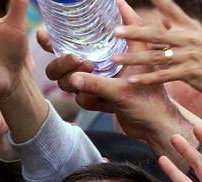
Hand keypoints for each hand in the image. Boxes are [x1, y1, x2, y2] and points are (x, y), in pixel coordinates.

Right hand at [43, 0, 194, 166]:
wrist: (156, 127)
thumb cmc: (150, 102)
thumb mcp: (123, 88)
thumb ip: (97, 83)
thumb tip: (73, 78)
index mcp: (110, 49)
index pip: (82, 34)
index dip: (59, 33)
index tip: (45, 33)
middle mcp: (102, 63)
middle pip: (65, 59)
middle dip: (61, 62)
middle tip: (74, 62)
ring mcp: (99, 80)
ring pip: (69, 79)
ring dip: (72, 82)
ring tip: (83, 85)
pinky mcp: (99, 98)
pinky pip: (82, 98)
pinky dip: (89, 101)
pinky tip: (101, 104)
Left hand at [109, 0, 201, 136]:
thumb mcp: (199, 38)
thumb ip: (180, 29)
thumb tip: (164, 19)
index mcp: (190, 27)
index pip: (169, 7)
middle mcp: (188, 38)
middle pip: (156, 34)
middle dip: (134, 32)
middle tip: (115, 31)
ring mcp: (189, 56)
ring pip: (156, 56)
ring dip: (134, 59)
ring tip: (115, 59)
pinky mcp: (190, 73)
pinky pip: (164, 76)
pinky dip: (147, 79)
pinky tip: (133, 80)